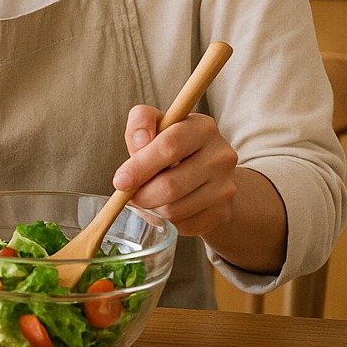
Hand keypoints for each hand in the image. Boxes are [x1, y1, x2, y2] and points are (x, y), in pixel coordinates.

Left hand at [112, 104, 238, 237]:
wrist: (206, 173)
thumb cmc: (172, 146)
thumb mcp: (155, 125)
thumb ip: (142, 121)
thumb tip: (140, 141)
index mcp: (203, 127)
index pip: (169, 146)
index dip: (140, 166)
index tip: (120, 181)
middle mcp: (221, 156)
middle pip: (170, 184)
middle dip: (141, 194)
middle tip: (128, 196)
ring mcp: (226, 186)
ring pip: (175, 209)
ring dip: (151, 209)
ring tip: (146, 199)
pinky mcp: (223, 212)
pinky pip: (183, 225)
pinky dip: (165, 222)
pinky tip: (162, 208)